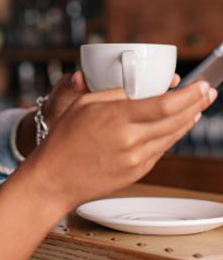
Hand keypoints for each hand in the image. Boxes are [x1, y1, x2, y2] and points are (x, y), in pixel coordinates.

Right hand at [27, 80, 216, 211]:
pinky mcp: (137, 172)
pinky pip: (161, 150)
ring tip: (198, 107)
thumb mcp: (83, 104)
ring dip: (188, 120)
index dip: (188, 94)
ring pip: (172, 136)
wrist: (55, 177)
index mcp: (116, 118)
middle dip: (196, 104)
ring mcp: (136, 159)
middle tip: (208, 92)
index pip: (164, 104)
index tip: (201, 85)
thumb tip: (136, 92)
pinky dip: (172, 136)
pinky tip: (176, 127)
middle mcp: (131, 140)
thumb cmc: (63, 138)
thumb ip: (113, 94)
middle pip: (176, 120)